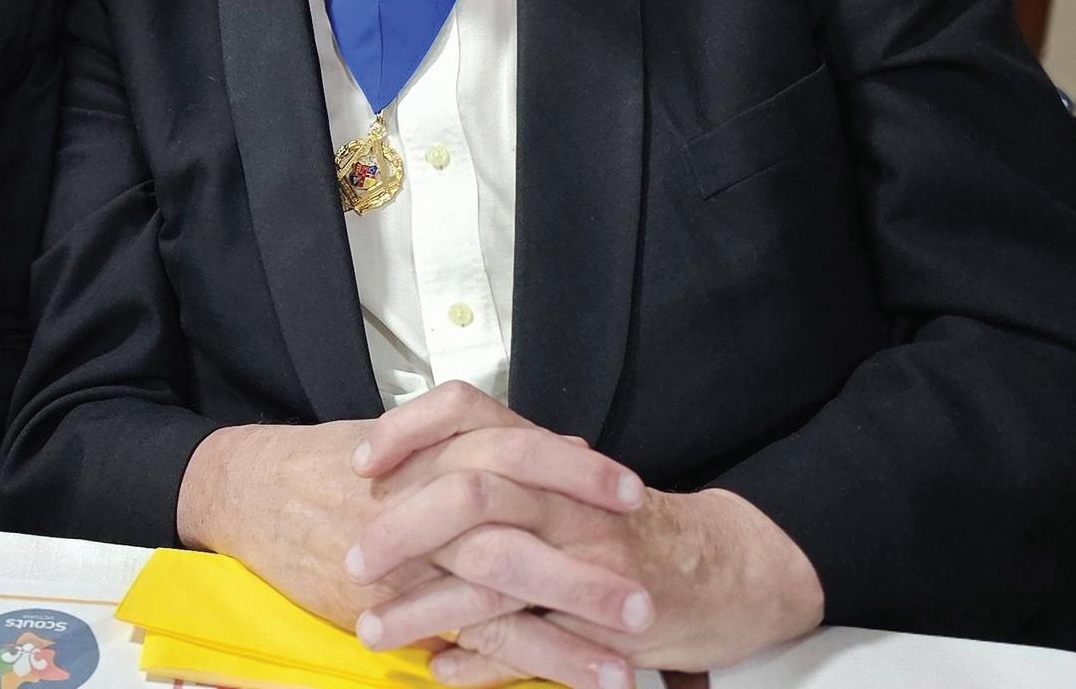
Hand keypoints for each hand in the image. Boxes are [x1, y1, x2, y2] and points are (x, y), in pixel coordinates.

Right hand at [174, 399, 643, 637]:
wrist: (249, 489)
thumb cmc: (331, 460)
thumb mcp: (410, 435)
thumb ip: (482, 440)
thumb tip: (561, 441)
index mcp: (436, 448)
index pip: (518, 452)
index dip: (577, 473)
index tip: (632, 493)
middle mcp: (425, 497)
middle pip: (519, 522)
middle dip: (586, 558)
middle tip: (646, 588)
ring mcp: (408, 554)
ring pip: (499, 587)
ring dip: (569, 624)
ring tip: (631, 651)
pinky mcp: (391, 604)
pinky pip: (465, 636)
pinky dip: (519, 659)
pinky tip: (568, 677)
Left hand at [347, 384, 822, 687]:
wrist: (723, 570)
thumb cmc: (621, 526)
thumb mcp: (556, 482)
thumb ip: (494, 470)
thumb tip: (405, 466)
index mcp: (542, 455)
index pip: (465, 412)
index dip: (407, 431)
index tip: (359, 463)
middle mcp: (563, 494)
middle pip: (469, 492)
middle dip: (401, 527)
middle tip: (352, 558)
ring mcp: (588, 555)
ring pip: (492, 575)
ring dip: (425, 607)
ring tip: (372, 631)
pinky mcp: (607, 617)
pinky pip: (534, 640)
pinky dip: (483, 659)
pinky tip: (443, 669)